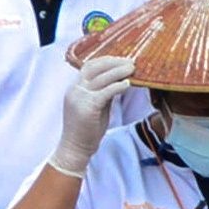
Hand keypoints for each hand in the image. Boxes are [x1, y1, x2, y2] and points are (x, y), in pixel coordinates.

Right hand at [51, 54, 140, 176]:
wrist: (75, 148)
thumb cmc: (87, 130)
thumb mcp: (96, 107)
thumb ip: (104, 93)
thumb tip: (119, 81)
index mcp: (75, 88)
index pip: (89, 66)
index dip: (106, 61)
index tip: (121, 60)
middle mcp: (75, 89)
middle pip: (95, 67)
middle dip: (114, 62)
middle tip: (131, 62)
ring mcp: (79, 97)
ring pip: (101, 77)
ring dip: (118, 71)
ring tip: (132, 69)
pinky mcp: (87, 106)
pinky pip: (105, 92)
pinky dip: (117, 86)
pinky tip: (127, 84)